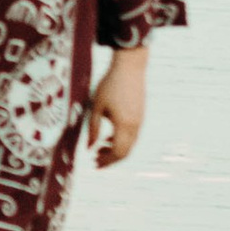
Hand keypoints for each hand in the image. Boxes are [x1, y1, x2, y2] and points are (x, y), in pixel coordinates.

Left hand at [86, 45, 147, 168]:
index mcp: (124, 124)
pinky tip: (108, 137)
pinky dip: (121, 140)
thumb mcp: (96, 106)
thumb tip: (89, 148)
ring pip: (130, 144)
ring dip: (115, 149)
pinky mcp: (141, 115)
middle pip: (125, 152)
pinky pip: (132, 135)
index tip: (95, 163)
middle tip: (95, 160)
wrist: (130, 67)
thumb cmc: (110, 84)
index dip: (107, 161)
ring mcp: (140, 121)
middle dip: (110, 159)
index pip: (117, 152)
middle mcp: (135, 126)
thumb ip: (93, 128)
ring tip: (99, 149)